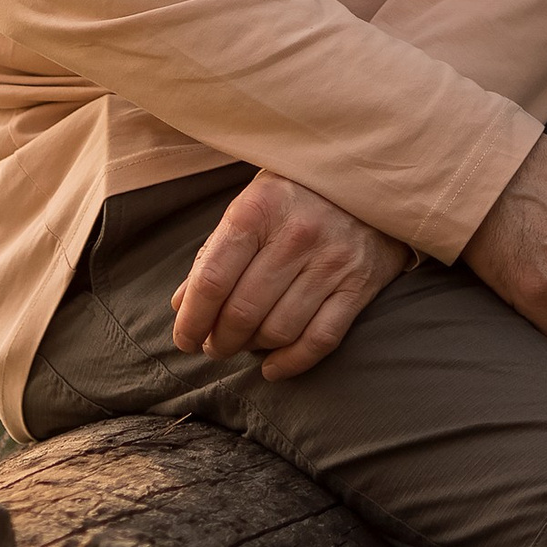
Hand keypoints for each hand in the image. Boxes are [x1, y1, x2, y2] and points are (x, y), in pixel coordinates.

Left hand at [170, 173, 409, 380]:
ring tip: (244, 346)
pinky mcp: (360, 284)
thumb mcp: (251, 206)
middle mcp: (296, 234)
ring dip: (253, 349)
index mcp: (260, 208)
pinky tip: (273, 368)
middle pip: (243, 312)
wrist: (365, 178)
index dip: (192, 319)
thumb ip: (215, 254)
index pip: (213, 280)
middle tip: (214, 346)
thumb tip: (181, 306)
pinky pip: (320, 339)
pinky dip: (292, 363)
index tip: (185, 339)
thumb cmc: (295, 196)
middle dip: (220, 341)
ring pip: (279, 330)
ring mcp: (332, 260)